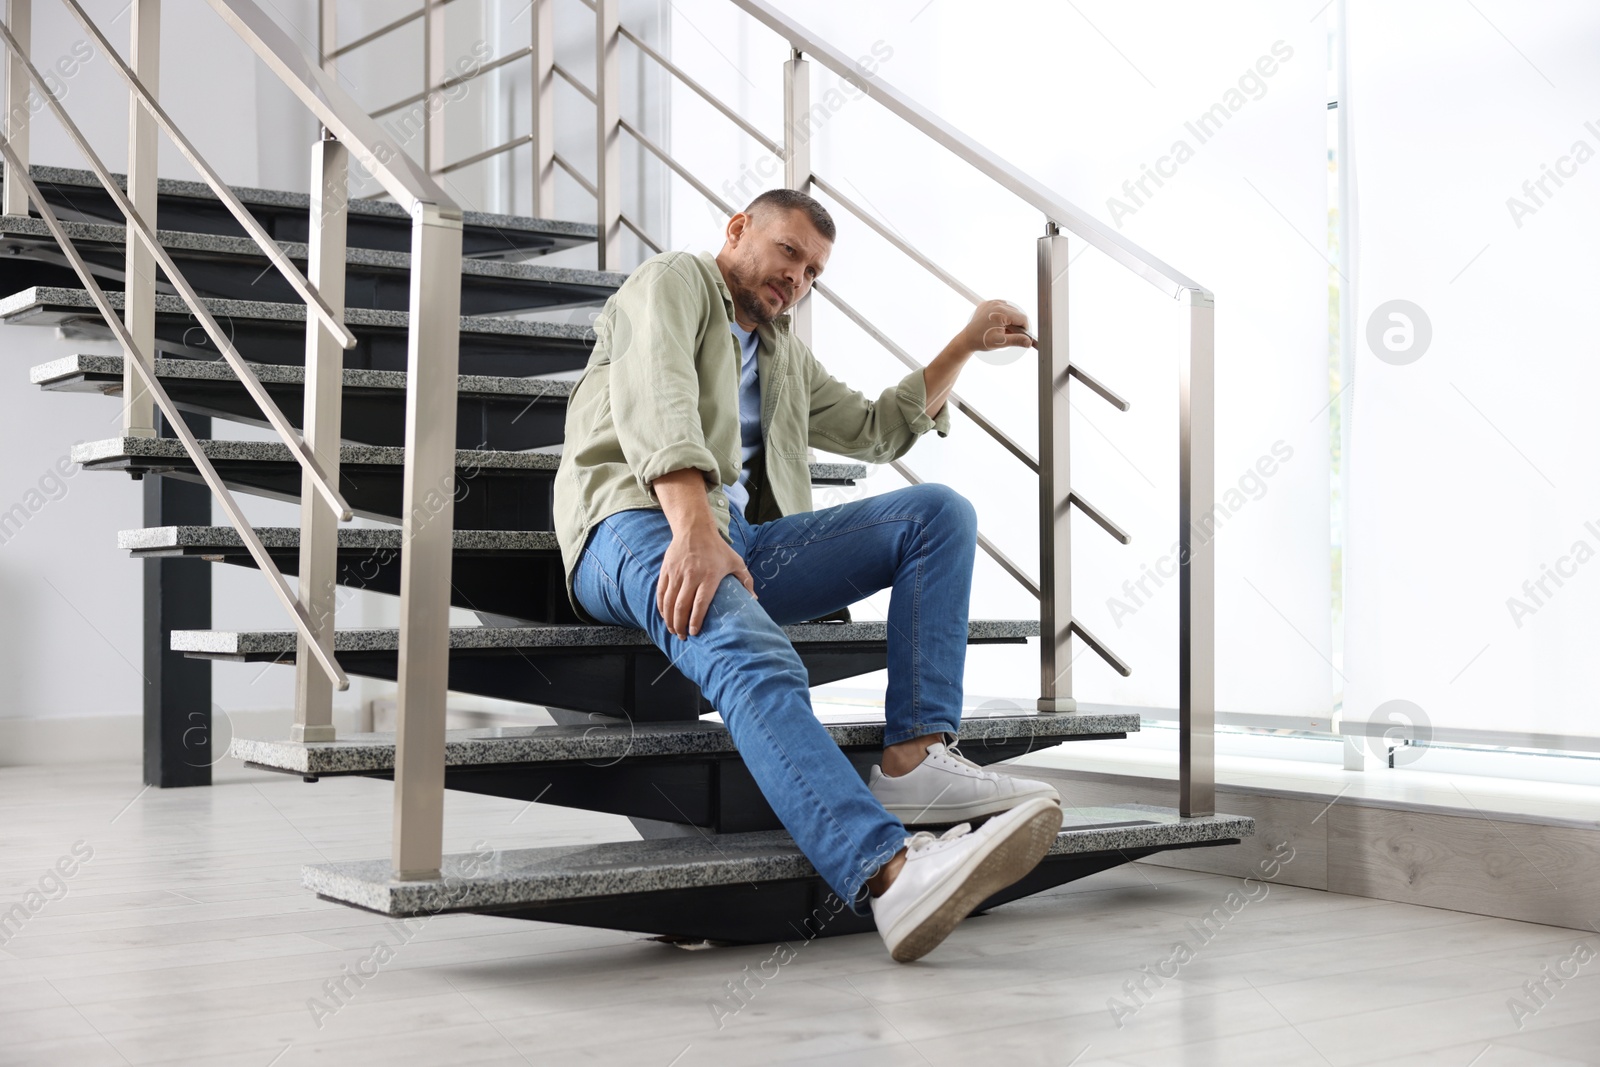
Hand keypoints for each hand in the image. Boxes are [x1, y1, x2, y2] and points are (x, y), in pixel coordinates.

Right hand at [655, 523, 756, 637]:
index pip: (700, 602)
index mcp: (709, 576)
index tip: (694, 632)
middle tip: (683, 636)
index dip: (695, 620)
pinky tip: (665, 616)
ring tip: (673, 630)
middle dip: (680, 624)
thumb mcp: (735, 561)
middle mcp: (691, 575)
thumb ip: (745, 580)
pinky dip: (661, 607)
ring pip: (669, 601)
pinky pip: (661, 592)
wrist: (694, 529)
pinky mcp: (666, 570)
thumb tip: (754, 600)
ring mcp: (676, 573)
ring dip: (669, 619)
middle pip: (681, 605)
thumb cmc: (717, 548)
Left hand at [959, 298, 1033, 353]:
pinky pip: (1002, 307)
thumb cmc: (982, 341)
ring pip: (1010, 310)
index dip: (1025, 329)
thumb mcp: (1000, 342)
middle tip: (1008, 335)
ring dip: (1010, 320)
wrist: (967, 339)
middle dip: (1016, 325)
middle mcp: (997, 304)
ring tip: (1002, 330)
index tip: (1022, 337)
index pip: (1022, 318)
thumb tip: (1029, 342)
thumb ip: (1016, 341)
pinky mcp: (987, 303)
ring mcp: (991, 302)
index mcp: (1001, 312)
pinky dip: (1003, 315)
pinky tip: (997, 324)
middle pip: (1017, 314)